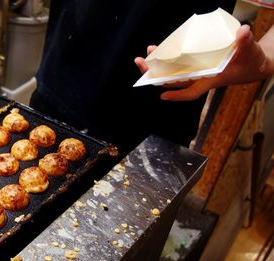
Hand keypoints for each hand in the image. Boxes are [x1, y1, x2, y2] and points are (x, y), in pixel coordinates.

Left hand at [134, 24, 272, 100]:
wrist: (252, 65)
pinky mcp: (196, 65)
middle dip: (155, 75)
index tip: (163, 95)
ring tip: (148, 53)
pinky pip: (177, 65)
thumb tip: (242, 32)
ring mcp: (196, 72)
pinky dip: (167, 59)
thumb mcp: (251, 52)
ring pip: (172, 73)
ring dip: (158, 65)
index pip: (192, 92)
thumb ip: (246, 43)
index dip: (178, 95)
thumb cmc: (251, 62)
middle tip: (141, 63)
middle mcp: (200, 78)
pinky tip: (160, 50)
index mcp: (211, 80)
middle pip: (173, 82)